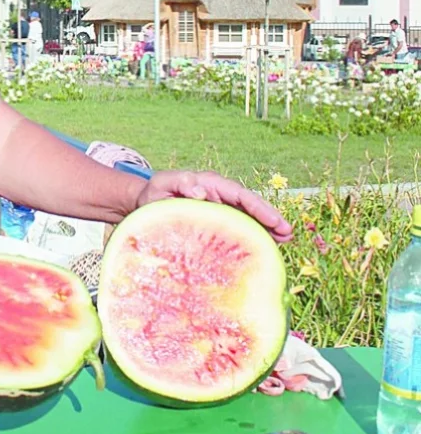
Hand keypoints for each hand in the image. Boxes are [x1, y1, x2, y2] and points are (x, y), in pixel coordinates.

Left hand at [135, 170, 292, 242]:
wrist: (144, 204)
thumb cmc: (152, 195)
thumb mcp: (161, 186)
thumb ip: (179, 184)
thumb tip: (202, 191)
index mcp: (209, 184)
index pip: (239, 194)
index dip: (258, 207)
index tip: (274, 221)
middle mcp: (218, 195)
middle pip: (249, 206)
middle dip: (270, 218)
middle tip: (289, 234)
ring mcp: (219, 208)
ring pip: (247, 218)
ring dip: (266, 229)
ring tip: (284, 242)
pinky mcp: (216, 222)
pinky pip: (237, 228)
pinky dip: (252, 236)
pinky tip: (265, 249)